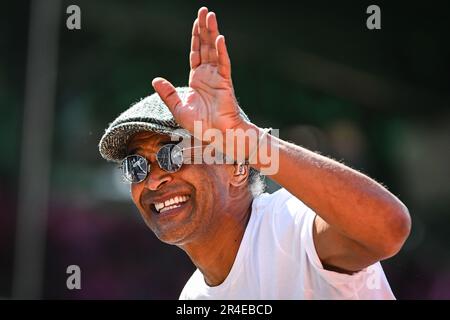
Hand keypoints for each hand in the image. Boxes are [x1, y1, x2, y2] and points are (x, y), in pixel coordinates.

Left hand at [152, 7, 245, 139]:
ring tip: (211, 16)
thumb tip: (155, 79)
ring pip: (214, 50)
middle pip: (206, 46)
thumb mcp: (178, 108)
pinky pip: (223, 64)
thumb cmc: (201, 126)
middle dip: (204, 28)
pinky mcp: (225, 83)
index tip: (196, 23)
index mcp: (197, 79)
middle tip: (204, 11)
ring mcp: (218, 77)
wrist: (217, 136)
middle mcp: (208, 75)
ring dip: (212, 33)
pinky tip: (219, 38)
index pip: (196, 53)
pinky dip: (221, 51)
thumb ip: (168, 93)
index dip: (196, 38)